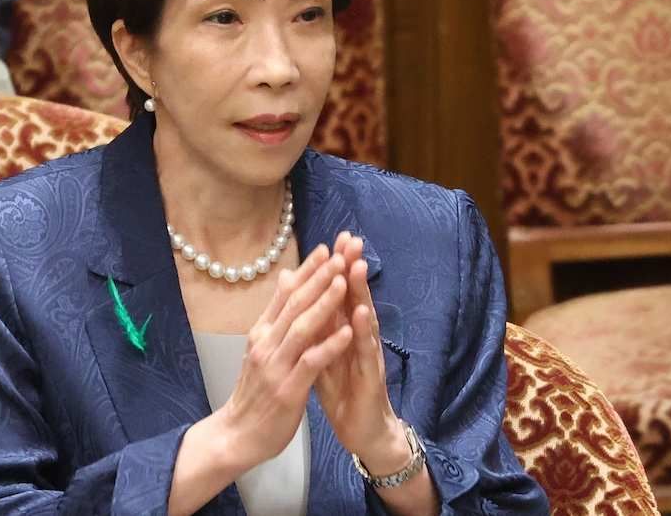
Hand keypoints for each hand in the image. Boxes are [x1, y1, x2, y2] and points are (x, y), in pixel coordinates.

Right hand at [212, 244, 352, 470]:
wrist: (237, 435)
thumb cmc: (255, 393)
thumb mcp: (261, 349)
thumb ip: (276, 317)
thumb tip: (285, 280)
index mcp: (262, 332)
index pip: (285, 294)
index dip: (305, 270)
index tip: (325, 249)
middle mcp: (266, 343)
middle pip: (294, 304)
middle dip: (318, 278)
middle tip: (339, 255)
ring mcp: (276, 366)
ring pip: (302, 327)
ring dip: (324, 303)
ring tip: (344, 282)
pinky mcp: (288, 389)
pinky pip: (311, 362)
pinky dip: (329, 345)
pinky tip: (346, 331)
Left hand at [316, 233, 410, 475]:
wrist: (361, 431)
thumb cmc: (343, 390)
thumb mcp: (323, 352)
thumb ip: (315, 325)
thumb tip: (300, 297)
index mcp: (343, 331)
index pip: (340, 293)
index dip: (337, 267)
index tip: (333, 238)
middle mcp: (359, 337)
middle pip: (355, 297)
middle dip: (352, 268)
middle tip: (351, 239)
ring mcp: (367, 355)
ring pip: (364, 318)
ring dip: (361, 292)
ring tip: (357, 266)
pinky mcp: (371, 377)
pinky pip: (365, 352)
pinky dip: (363, 332)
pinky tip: (362, 314)